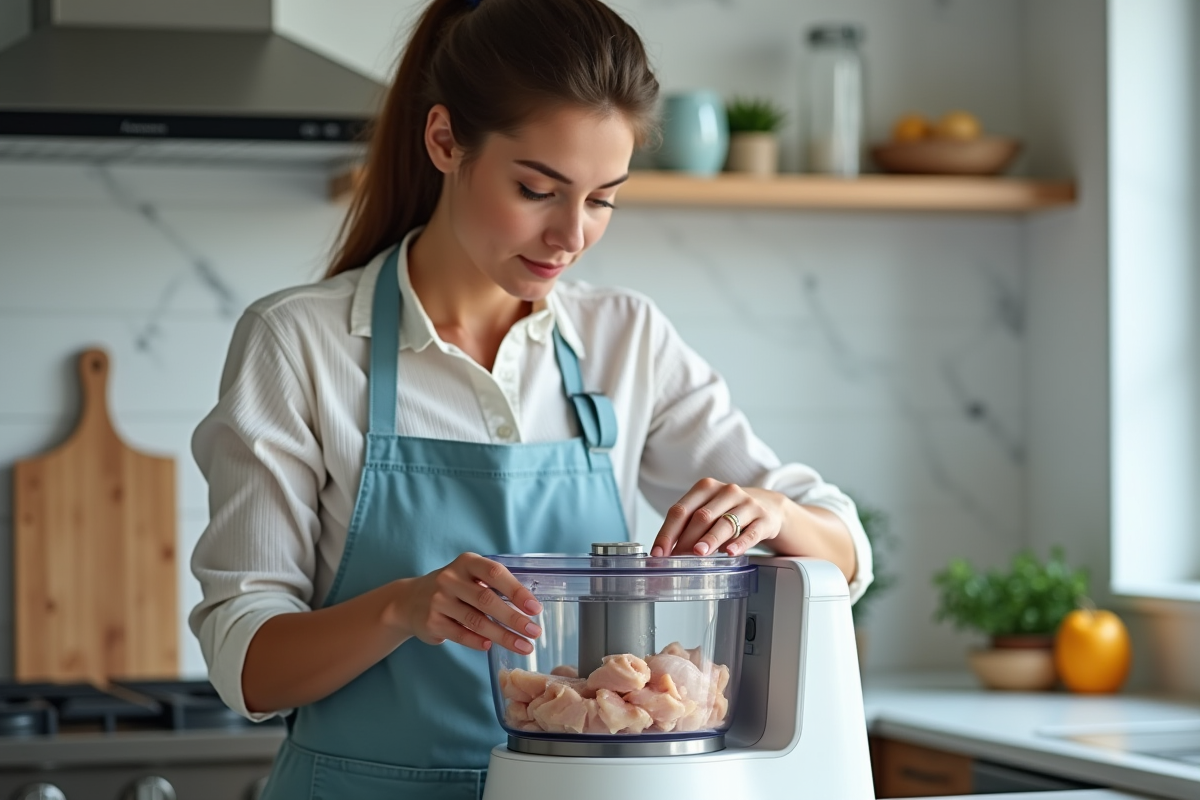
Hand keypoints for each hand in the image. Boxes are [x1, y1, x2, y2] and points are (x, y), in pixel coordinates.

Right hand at [402, 552, 542, 654]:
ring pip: (476, 621)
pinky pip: (460, 634)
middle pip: (487, 600)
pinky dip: (477, 642)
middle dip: (514, 618)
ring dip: (503, 636)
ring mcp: (439, 600)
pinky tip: (490, 647)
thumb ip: (493, 585)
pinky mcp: (431, 621)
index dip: (516, 590)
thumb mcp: (469, 576)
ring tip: (523, 646)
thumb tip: (528, 607)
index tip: (535, 608)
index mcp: (467, 563)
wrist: (409, 600)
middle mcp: (450, 579)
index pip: (495, 573)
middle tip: (534, 632)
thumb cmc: (453, 588)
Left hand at [651, 479, 784, 557]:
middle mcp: (726, 492)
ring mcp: (747, 504)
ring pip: (725, 523)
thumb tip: (666, 553)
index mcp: (706, 488)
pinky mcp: (764, 519)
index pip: (680, 510)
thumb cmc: (730, 511)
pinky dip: (740, 544)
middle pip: (701, 516)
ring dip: (710, 539)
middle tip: (676, 559)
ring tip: (698, 553)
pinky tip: (730, 553)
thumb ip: (689, 526)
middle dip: (686, 540)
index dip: (667, 533)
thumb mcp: (709, 510)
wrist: (769, 506)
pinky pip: (751, 533)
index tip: (658, 553)